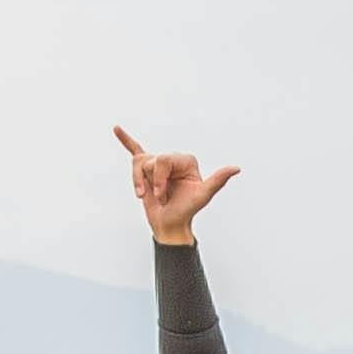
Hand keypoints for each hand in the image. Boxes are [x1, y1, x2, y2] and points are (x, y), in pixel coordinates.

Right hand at [115, 126, 240, 243]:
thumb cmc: (186, 211)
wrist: (170, 224)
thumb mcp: (202, 196)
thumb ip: (217, 180)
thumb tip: (236, 168)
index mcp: (186, 161)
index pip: (164, 159)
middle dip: (152, 181)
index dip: (160, 178)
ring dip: (138, 182)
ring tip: (145, 194)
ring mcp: (158, 164)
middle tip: (159, 196)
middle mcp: (173, 159)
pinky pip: (134, 150)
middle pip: (151, 161)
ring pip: (139, 163)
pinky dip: (125, 139)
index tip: (165, 195)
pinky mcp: (145, 169)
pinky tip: (116, 129)